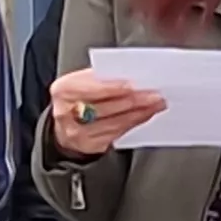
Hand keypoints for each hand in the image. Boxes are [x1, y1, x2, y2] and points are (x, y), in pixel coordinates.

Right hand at [50, 69, 168, 159]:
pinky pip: (117, 133)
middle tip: (154, 94)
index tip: (135, 85)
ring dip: (139, 113)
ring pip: (115, 123)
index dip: (115, 87)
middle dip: (134, 100)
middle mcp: (67, 113)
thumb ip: (101, 77)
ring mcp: (78, 133)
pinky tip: (145, 114)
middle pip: (106, 107)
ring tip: (156, 104)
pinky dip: (134, 122)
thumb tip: (131, 75)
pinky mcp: (90, 145)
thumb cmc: (77, 96)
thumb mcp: (81, 81)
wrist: (64, 123)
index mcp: (64, 90)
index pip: (93, 89)